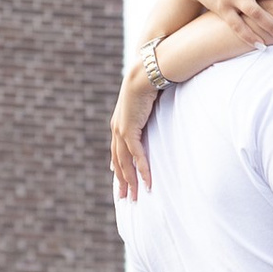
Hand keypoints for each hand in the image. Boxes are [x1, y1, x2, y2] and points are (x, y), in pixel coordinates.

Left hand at [111, 74, 157, 198]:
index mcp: (119, 123)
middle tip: (126, 198)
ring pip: (123, 163)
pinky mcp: (129, 130)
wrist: (145, 73)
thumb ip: (148, 113)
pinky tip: (147, 182)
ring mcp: (121, 130)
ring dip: (130, 181)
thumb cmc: (150, 84)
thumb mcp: (147, 103)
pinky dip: (142, 169)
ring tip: (135, 197)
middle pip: (118, 161)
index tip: (120, 180)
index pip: (117, 151)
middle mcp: (117, 129)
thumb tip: (156, 114)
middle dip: (122, 181)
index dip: (118, 167)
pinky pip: (136, 155)